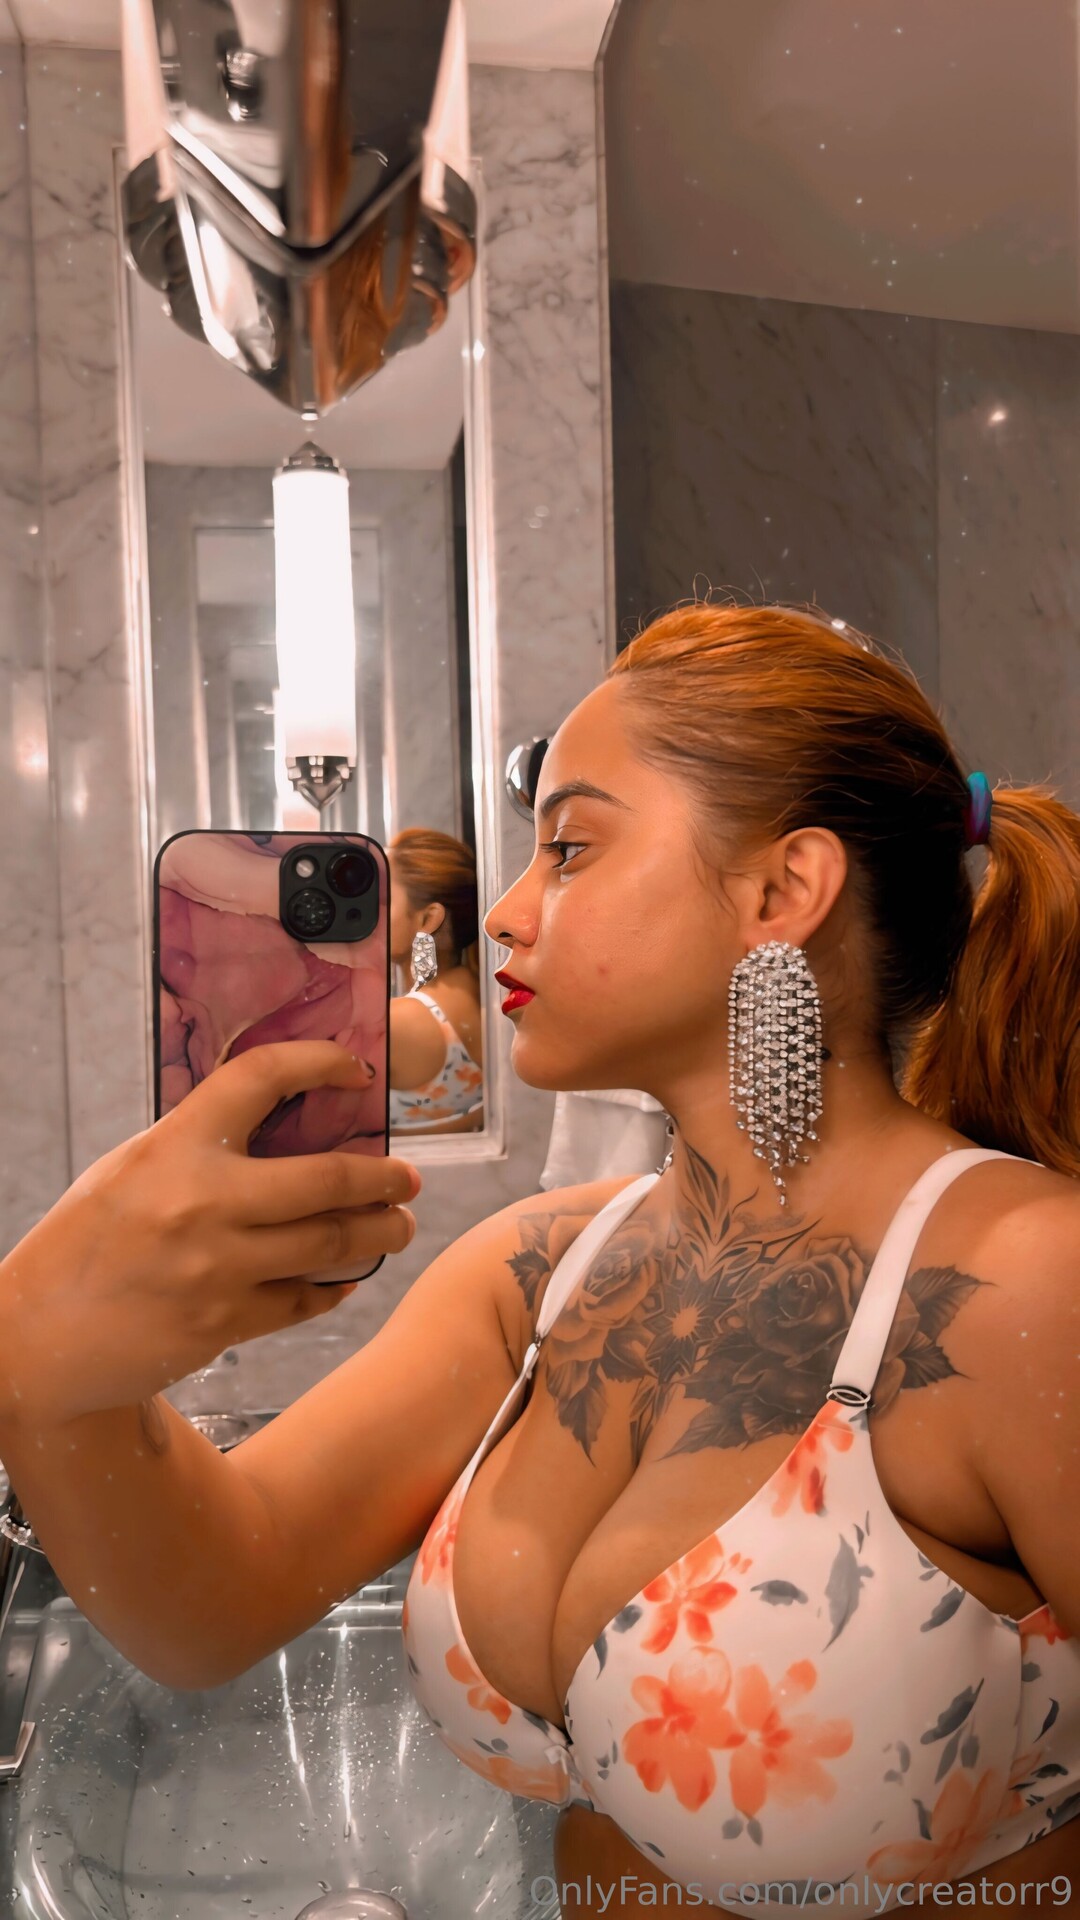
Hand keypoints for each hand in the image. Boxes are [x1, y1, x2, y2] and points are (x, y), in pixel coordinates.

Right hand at [0, 1042, 419, 1425]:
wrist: (38, 1338)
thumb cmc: (83, 1243)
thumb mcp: (131, 1169)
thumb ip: (198, 1146)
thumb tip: (281, 1126)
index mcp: (174, 1146)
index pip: (262, 1077)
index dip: (319, 1061)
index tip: (354, 1069)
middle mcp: (204, 1202)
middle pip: (328, 1178)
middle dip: (384, 1177)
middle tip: (408, 1177)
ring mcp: (219, 1268)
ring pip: (332, 1243)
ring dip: (379, 1232)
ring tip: (398, 1226)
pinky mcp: (227, 1323)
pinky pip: (303, 1298)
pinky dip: (332, 1286)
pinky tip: (342, 1278)